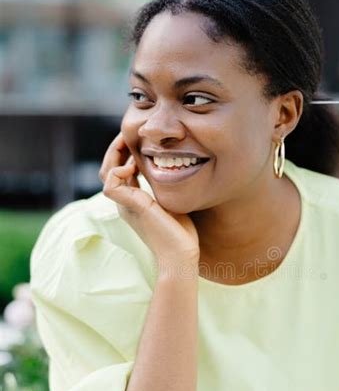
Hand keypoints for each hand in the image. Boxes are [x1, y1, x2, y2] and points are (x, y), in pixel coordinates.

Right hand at [100, 132, 199, 267]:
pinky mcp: (131, 208)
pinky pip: (110, 185)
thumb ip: (168, 188)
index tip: (139, 140)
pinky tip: (133, 167)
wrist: (181, 256)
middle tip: (130, 134)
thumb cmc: (182, 234)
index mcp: (134, 201)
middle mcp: (126, 202)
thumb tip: (176, 169)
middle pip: (108, 168)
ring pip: (105, 173)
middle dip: (118, 148)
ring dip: (115, 154)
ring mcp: (126, 206)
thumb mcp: (173, 202)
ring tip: (129, 143)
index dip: (125, 152)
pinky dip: (118, 171)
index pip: (119, 170)